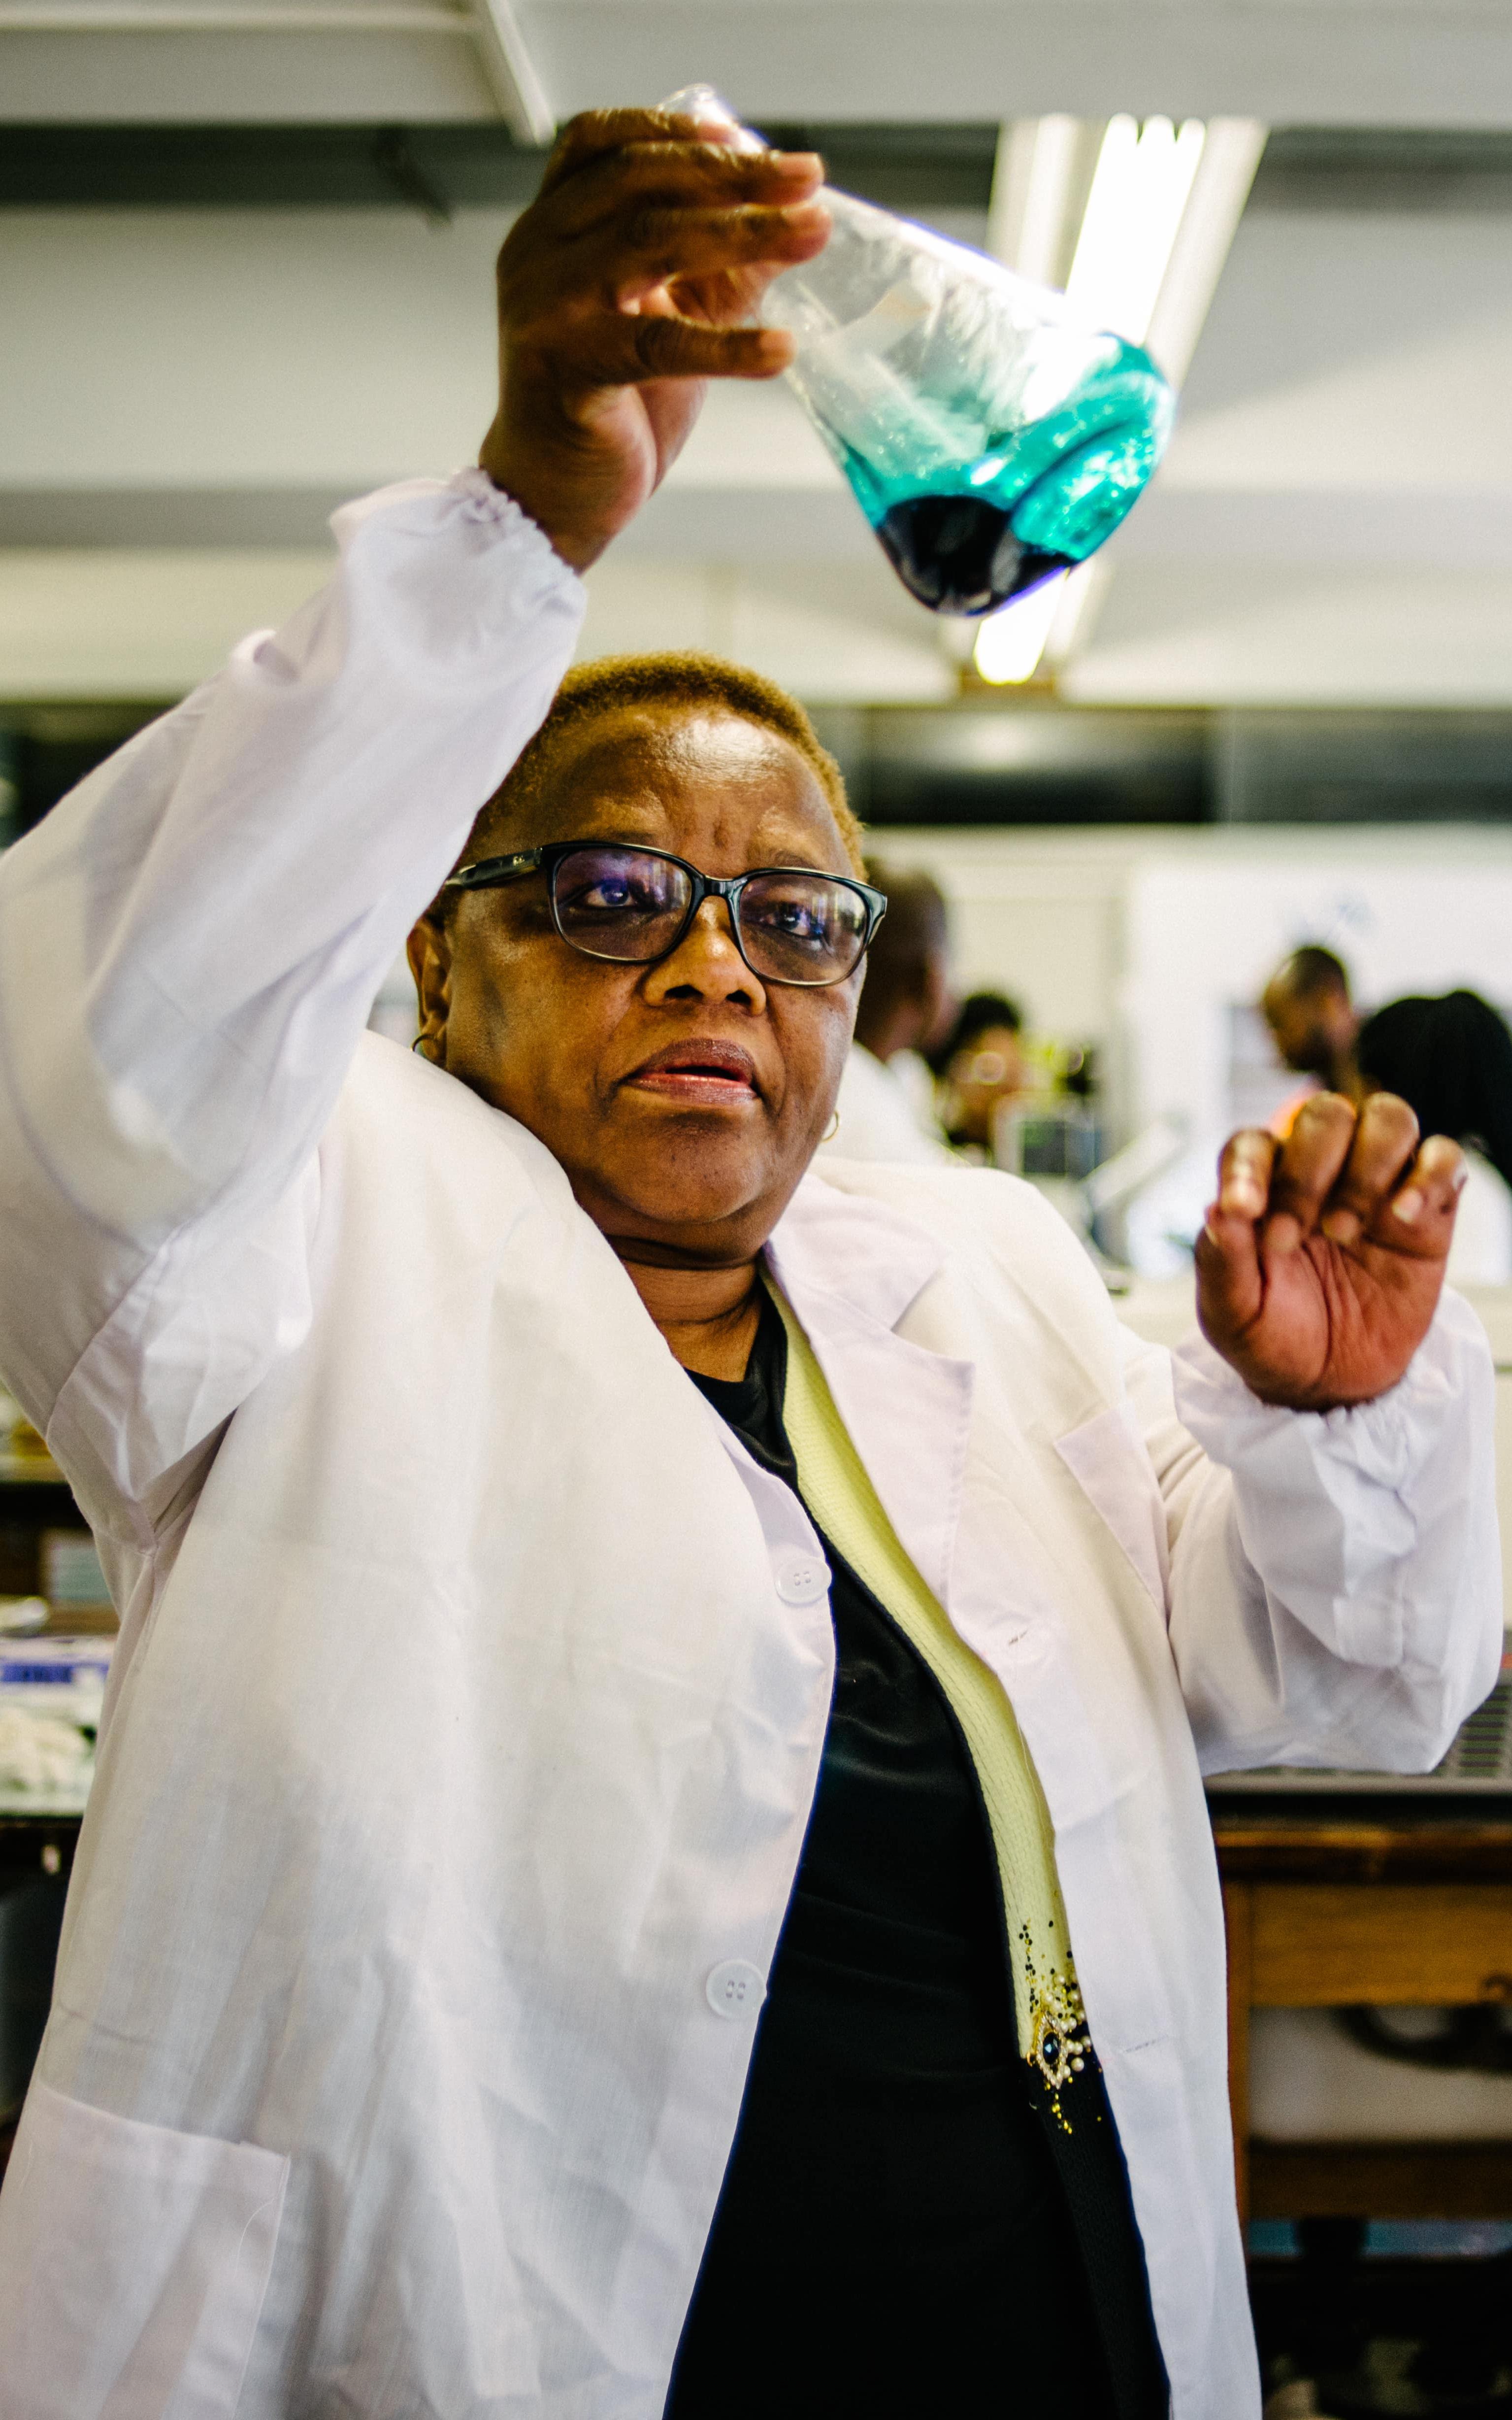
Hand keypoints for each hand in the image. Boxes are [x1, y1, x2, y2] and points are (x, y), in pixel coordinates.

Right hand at [478, 108, 827, 570]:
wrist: (553, 493)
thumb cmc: (611, 400)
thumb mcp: (673, 314)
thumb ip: (723, 266)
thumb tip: (802, 219)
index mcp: (554, 225)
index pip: (601, 144)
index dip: (670, 129)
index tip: (741, 134)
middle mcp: (538, 251)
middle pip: (638, 183)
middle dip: (731, 175)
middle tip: (806, 179)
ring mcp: (546, 307)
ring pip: (649, 244)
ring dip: (742, 234)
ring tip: (812, 235)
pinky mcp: (567, 369)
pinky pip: (658, 345)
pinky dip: (727, 346)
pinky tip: (781, 348)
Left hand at [1195, 1092, 1468, 1410]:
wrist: (1331, 1384)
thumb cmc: (1273, 1338)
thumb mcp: (1233, 1314)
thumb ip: (1223, 1262)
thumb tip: (1216, 1209)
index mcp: (1263, 1187)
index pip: (1253, 1144)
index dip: (1248, 1168)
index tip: (1244, 1210)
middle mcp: (1321, 1173)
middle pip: (1325, 1116)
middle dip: (1307, 1171)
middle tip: (1294, 1237)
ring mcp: (1377, 1187)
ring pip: (1388, 1120)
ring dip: (1367, 1167)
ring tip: (1345, 1231)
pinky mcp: (1427, 1214)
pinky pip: (1444, 1159)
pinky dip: (1430, 1175)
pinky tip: (1405, 1216)